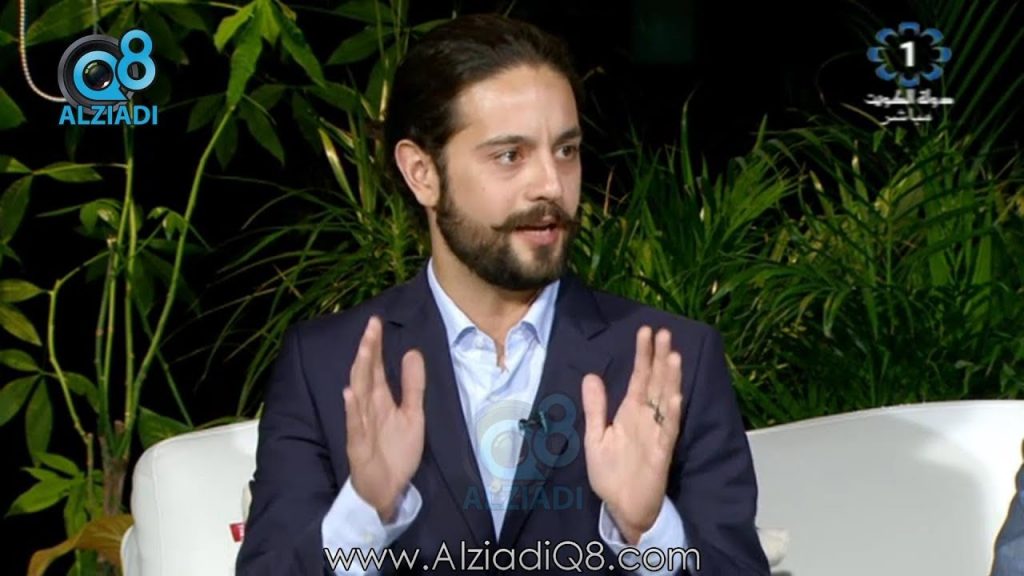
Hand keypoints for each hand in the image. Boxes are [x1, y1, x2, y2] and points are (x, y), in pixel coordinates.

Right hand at [343, 316, 425, 522]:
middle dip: (368, 351)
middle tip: (371, 327)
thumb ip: (413, 385)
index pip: (375, 367)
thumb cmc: (396, 451)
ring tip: (363, 349)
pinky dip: (351, 410)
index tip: (376, 322)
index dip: (375, 345)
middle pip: (365, 375)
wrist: (389, 489)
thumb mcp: (413, 414)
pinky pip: (354, 425)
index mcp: (380, 400)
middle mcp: (368, 408)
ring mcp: (361, 426)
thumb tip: (413, 352)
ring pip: (358, 394)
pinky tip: (349, 393)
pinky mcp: (358, 446)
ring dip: (360, 372)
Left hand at [581, 326, 683, 543]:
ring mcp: (656, 435)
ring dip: (670, 379)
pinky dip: (671, 414)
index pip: (639, 378)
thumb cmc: (610, 474)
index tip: (646, 331)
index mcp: (630, 413)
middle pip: (656, 383)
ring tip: (674, 356)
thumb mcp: (595, 437)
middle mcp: (646, 419)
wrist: (621, 508)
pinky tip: (674, 396)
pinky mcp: (661, 454)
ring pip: (665, 401)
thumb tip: (591, 375)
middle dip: (660, 359)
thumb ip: (595, 407)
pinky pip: (667, 431)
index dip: (643, 355)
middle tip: (665, 333)